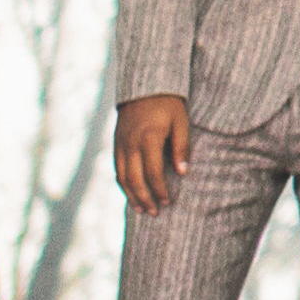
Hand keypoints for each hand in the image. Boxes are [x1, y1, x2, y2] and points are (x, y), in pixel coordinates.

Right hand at [114, 94, 190, 213]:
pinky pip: (117, 169)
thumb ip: (182, 146)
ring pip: (122, 176)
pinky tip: (131, 194)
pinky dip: (123, 184)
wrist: (144, 87)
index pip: (153, 171)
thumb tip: (183, 173)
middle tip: (155, 213)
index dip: (160, 189)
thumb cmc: (168, 104)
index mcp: (149, 137)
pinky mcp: (116, 144)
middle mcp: (131, 143)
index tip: (168, 202)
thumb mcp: (181, 121)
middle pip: (134, 178)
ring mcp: (121, 144)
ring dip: (131, 195)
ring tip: (142, 210)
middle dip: (145, 198)